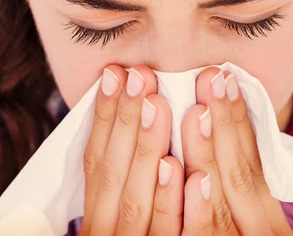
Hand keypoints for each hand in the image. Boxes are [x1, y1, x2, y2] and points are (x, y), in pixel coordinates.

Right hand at [80, 65, 184, 235]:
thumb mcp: (121, 214)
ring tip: (159, 105)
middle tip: (140, 75)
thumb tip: (136, 117)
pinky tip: (196, 177)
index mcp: (98, 218)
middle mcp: (109, 234)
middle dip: (126, 121)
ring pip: (138, 203)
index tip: (114, 74)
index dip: (104, 118)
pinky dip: (180, 209)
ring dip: (148, 150)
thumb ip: (125, 180)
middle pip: (113, 175)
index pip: (95, 162)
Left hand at [181, 68, 292, 235]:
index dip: (238, 120)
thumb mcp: (254, 221)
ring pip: (220, 201)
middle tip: (209, 77)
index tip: (226, 77)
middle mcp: (258, 232)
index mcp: (267, 219)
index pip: (254, 162)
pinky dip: (193, 206)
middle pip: (240, 174)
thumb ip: (239, 188)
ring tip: (194, 110)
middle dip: (224, 123)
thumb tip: (214, 129)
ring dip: (204, 151)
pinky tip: (173, 169)